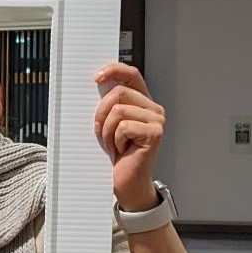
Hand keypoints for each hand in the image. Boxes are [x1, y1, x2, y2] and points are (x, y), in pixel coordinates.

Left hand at [93, 62, 164, 210]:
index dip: (114, 70)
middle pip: (118, 93)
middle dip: (101, 114)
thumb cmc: (116, 154)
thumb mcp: (108, 124)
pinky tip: (122, 150)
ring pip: (118, 111)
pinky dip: (115, 140)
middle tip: (102, 133)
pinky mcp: (155, 133)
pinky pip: (124, 127)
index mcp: (142, 101)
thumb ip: (107, 104)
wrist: (126, 182)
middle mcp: (153, 108)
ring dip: (107, 131)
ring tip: (113, 145)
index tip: (96, 77)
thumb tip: (95, 83)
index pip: (131, 74)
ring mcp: (156, 120)